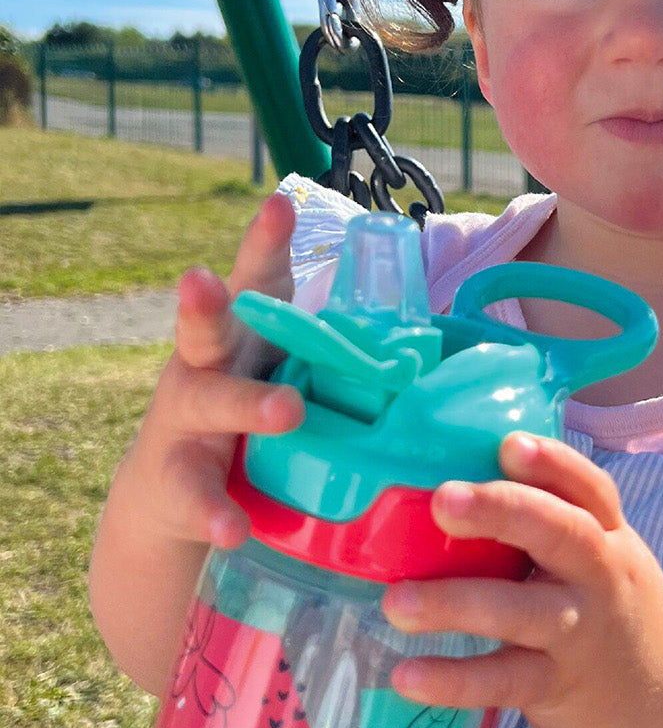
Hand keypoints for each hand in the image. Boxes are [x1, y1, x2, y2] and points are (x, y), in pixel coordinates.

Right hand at [121, 193, 305, 550]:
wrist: (171, 499)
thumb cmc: (247, 422)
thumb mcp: (280, 379)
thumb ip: (329, 358)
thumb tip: (426, 339)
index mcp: (243, 341)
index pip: (257, 284)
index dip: (265, 242)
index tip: (281, 202)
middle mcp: (205, 369)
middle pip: (205, 330)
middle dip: (206, 305)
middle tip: (207, 280)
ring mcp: (186, 425)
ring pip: (208, 404)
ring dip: (247, 404)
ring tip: (285, 410)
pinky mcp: (177, 484)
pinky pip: (198, 498)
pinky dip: (216, 511)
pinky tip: (235, 525)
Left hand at [382, 432, 662, 727]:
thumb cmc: (613, 616)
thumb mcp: (603, 562)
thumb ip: (547, 529)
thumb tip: (448, 490)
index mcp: (608, 536)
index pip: (589, 489)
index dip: (553, 463)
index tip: (509, 444)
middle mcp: (600, 577)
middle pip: (562, 534)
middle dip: (504, 512)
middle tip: (444, 501)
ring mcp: (580, 632)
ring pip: (522, 612)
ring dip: (457, 604)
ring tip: (397, 603)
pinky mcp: (558, 686)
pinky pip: (503, 681)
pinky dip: (454, 680)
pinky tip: (407, 676)